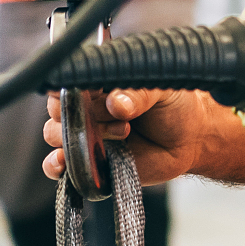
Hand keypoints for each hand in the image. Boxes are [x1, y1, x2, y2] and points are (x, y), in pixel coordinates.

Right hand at [42, 88, 211, 186]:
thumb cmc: (174, 107)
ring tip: (124, 132)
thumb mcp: (162, 91)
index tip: (85, 91)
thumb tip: (117, 104)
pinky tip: (64, 161)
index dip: (69, 85)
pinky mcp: (88, 161)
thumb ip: (140, 94)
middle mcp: (87, 108)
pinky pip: (56, 165)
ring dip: (81, 135)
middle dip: (82, 112)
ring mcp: (85, 135)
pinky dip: (54, 164)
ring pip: (55, 134)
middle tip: (119, 114)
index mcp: (100, 84)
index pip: (68, 80)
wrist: (190, 140)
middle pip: (58, 108)